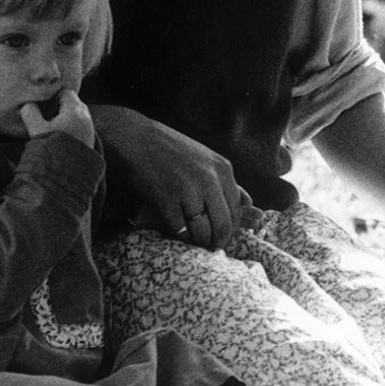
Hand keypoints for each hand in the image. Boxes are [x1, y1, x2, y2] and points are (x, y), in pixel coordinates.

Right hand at [20, 89, 94, 147]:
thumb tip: (28, 105)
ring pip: (77, 116)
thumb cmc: (53, 149)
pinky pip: (80, 127)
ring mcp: (90, 129)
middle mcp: (86, 117)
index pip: (65, 92)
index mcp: (75, 110)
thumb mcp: (37, 130)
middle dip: (59, 107)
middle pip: (72, 103)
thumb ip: (30, 113)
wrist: (69, 173)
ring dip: (65, 119)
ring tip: (52, 130)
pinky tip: (60, 139)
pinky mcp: (90, 141)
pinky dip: (71, 129)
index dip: (52, 97)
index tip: (43, 106)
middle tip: (46, 117)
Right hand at [90, 105, 244, 249]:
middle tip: (209, 248)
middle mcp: (210, 180)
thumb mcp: (206, 158)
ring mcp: (188, 190)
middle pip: (223, 226)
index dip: (230, 231)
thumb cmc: (171, 149)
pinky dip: (180, 237)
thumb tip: (250, 203)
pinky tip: (176, 232)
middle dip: (217, 242)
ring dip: (198, 243)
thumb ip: (228, 181)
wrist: (134, 137)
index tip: (221, 239)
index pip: (236, 212)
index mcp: (223, 169)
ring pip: (203, 232)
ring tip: (193, 242)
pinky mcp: (166, 199)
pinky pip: (180, 230)